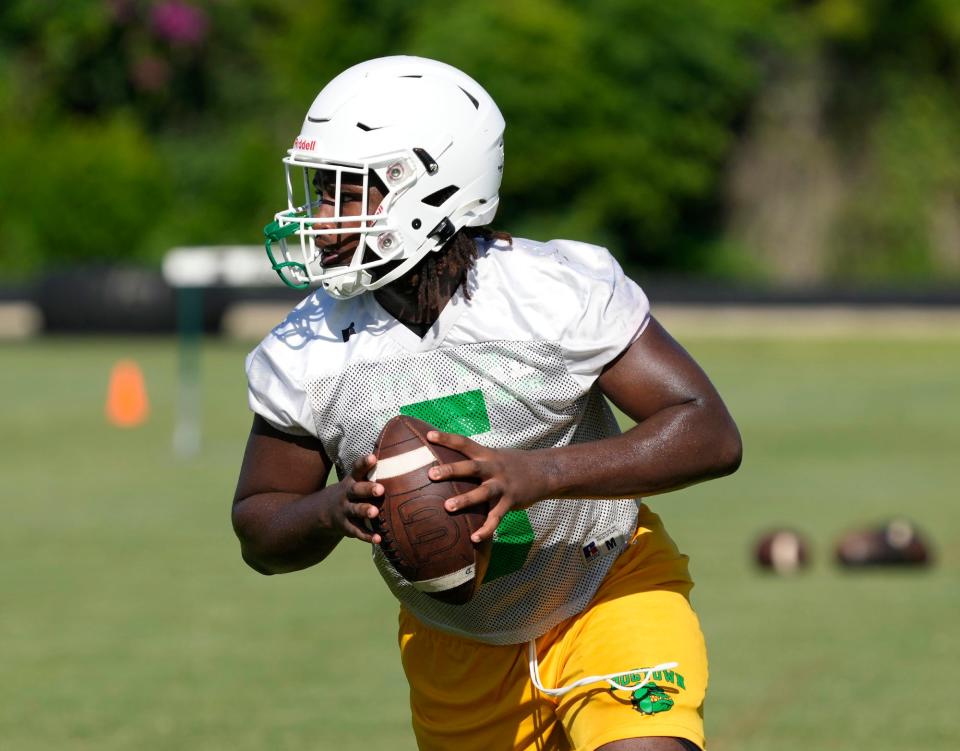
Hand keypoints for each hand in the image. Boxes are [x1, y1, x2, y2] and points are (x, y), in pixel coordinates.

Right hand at [324, 453, 384, 544]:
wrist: (324, 511)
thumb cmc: (352, 491)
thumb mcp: (356, 480)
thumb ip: (371, 472)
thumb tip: (396, 453)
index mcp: (352, 480)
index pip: (357, 469)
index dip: (364, 463)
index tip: (373, 457)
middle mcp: (347, 494)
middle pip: (356, 490)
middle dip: (367, 489)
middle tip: (380, 489)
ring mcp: (345, 510)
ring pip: (355, 510)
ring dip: (365, 511)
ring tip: (375, 513)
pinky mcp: (346, 526)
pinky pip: (357, 531)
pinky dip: (367, 536)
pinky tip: (378, 539)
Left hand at [426, 431, 546, 542]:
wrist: (545, 471)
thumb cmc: (513, 464)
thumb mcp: (495, 455)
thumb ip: (476, 459)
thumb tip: (449, 463)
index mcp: (487, 455)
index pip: (464, 443)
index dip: (447, 438)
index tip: (429, 436)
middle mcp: (494, 468)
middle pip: (471, 467)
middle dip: (451, 470)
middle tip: (431, 474)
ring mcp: (503, 485)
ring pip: (483, 493)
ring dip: (465, 499)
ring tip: (447, 507)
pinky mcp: (511, 502)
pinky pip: (496, 517)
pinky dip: (486, 529)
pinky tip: (474, 538)